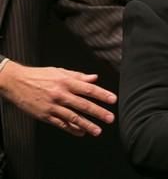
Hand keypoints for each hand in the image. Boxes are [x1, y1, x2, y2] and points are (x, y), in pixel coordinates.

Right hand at [0, 61, 116, 135]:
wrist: (16, 82)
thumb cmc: (40, 75)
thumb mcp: (59, 71)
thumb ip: (78, 76)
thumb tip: (94, 78)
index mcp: (66, 82)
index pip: (88, 89)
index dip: (102, 94)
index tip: (113, 100)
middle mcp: (61, 94)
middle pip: (83, 105)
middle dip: (98, 112)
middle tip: (110, 118)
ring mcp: (52, 106)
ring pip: (73, 117)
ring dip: (86, 125)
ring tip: (98, 131)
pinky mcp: (45, 115)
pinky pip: (60, 124)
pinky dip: (71, 129)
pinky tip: (80, 132)